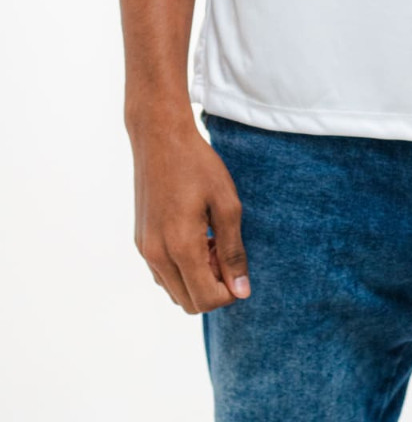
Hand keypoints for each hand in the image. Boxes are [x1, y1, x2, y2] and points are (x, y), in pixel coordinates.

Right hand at [129, 116, 250, 313]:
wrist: (159, 137)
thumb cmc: (198, 165)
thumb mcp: (226, 204)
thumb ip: (233, 252)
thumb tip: (242, 291)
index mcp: (180, 247)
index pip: (206, 300)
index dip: (229, 292)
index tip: (239, 266)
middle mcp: (156, 255)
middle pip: (189, 303)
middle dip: (213, 287)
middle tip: (224, 250)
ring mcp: (144, 250)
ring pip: (174, 292)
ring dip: (196, 279)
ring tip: (211, 241)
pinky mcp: (140, 241)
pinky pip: (162, 274)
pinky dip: (181, 269)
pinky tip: (195, 237)